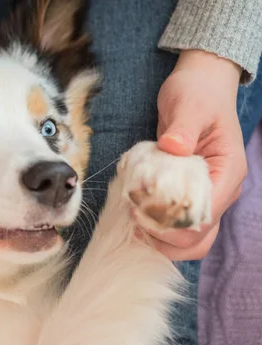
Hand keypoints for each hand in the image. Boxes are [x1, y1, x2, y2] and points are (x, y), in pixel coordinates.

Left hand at [148, 50, 245, 260]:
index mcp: (227, 173)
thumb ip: (182, 127)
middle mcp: (220, 192)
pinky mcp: (188, 198)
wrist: (200, 88)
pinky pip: (175, 228)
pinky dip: (154, 228)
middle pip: (196, 240)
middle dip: (161, 236)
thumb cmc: (197, 94)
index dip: (170, 220)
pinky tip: (134, 214)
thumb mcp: (188, 105)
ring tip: (131, 220)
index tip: (140, 207)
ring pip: (186, 241)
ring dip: (157, 238)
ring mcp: (205, 198)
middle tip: (132, 216)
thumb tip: (172, 146)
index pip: (203, 216)